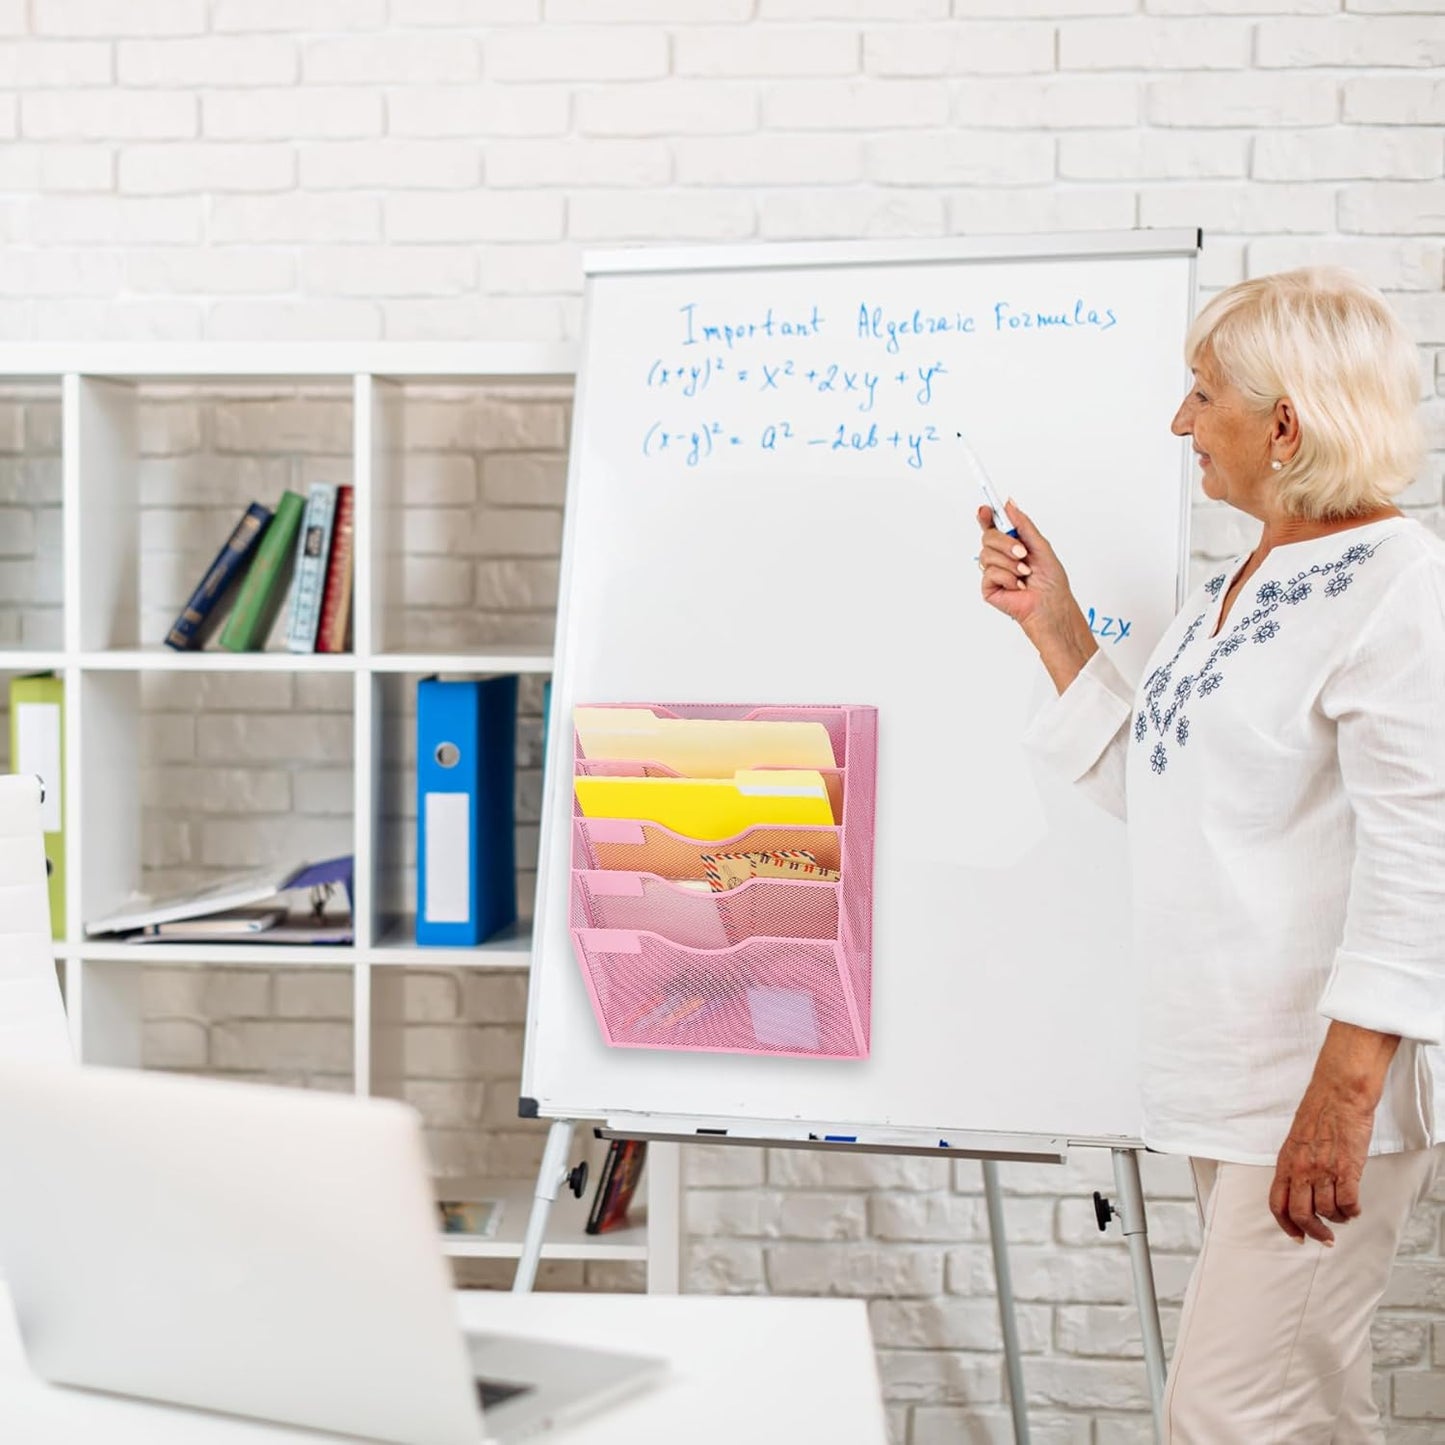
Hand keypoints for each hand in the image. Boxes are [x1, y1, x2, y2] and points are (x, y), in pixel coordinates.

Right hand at [976, 499, 1096, 693]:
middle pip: (987, 536)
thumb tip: (1009, 504)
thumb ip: (1023, 524)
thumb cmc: (1051, 581)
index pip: (993, 525)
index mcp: (1012, 544)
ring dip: (1010, 562)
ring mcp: (993, 571)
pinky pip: (989, 572)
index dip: (987, 515)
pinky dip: (1007, 577)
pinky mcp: (989, 587)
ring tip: (1024, 573)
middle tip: (1022, 552)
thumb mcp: (1040, 545)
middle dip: (1005, 542)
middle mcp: (1000, 556)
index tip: (986, 508)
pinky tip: (1018, 585)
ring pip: (987, 554)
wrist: (1051, 606)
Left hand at [1269, 1022, 1398, 1243]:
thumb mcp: (1296, 1140)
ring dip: (1338, 1218)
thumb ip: (1295, 1164)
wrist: (1338, 1094)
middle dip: (1313, 1231)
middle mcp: (1302, 1169)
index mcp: (1286, 1162)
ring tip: (1343, 1213)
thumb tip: (1299, 1189)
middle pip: (1301, 1214)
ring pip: (1328, 1211)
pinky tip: (1355, 1207)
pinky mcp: (1347, 1169)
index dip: (1286, 1224)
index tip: (1297, 1236)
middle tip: (1325, 1237)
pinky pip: (1349, 1203)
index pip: (1277, 1203)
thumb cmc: (1319, 1113)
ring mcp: (1324, 1170)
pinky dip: (1352, 1211)